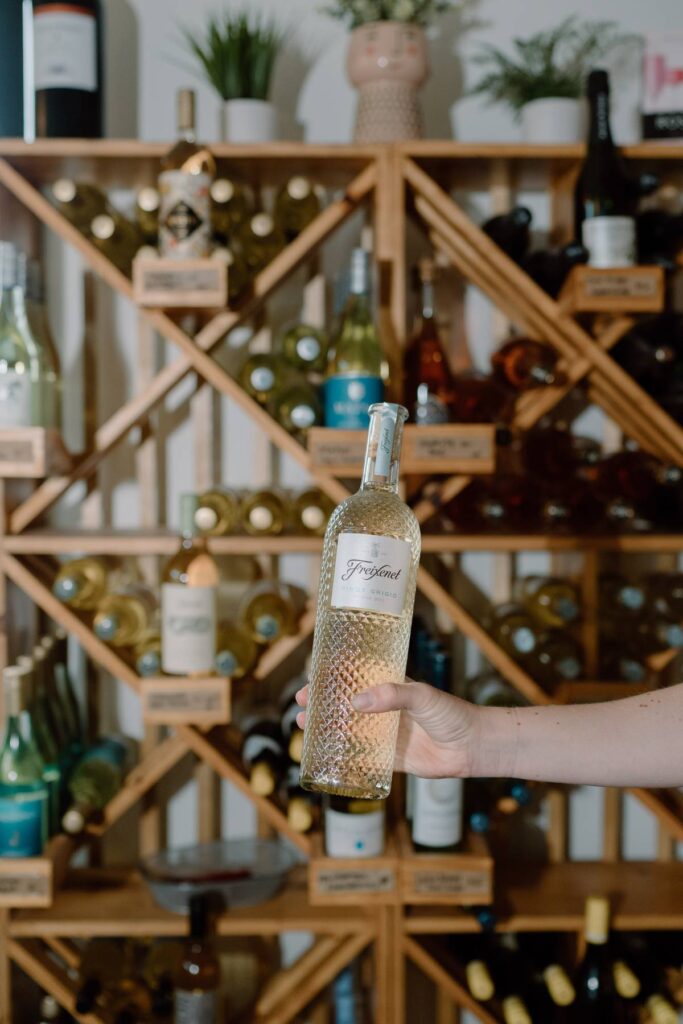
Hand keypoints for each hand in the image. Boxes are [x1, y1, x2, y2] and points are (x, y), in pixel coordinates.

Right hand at [296, 678, 475, 777]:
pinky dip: (343, 757)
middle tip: (300, 707)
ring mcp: (384, 734)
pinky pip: (361, 758)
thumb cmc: (451, 713)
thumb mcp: (422, 696)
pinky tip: (325, 757)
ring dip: (326, 729)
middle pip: (345, 705)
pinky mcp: (389, 759)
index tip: (310, 682)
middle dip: (321, 705)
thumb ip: (393, 696)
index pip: (354, 679)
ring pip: (347, 731)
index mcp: (389, 688)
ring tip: (303, 728)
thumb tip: (357, 702)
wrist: (471, 746)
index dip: (330, 680)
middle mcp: (383, 710)